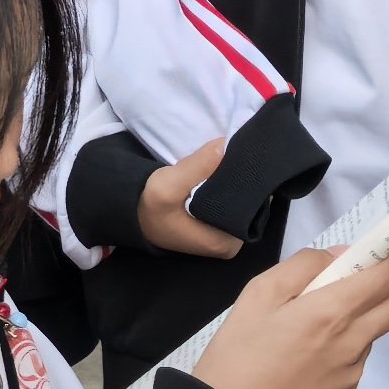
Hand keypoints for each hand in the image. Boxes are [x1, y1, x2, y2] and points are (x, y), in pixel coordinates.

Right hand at [135, 133, 237, 258]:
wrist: (137, 215)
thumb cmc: (152, 207)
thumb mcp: (167, 186)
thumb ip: (197, 166)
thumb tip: (226, 144)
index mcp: (227, 244)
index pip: (251, 206)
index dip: (245, 179)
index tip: (235, 157)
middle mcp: (233, 244)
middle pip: (249, 203)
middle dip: (238, 178)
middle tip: (225, 156)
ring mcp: (229, 236)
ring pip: (241, 198)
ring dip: (231, 179)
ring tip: (218, 164)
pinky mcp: (222, 225)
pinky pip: (233, 199)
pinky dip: (225, 184)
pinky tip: (216, 172)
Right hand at [194, 245, 388, 388]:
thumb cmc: (239, 350)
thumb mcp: (260, 292)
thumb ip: (305, 265)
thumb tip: (341, 255)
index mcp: (331, 313)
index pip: (385, 277)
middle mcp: (352, 343)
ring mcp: (352, 372)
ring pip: (372, 332)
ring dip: (365, 314)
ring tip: (325, 315)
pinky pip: (355, 360)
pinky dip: (346, 344)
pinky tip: (312, 351)